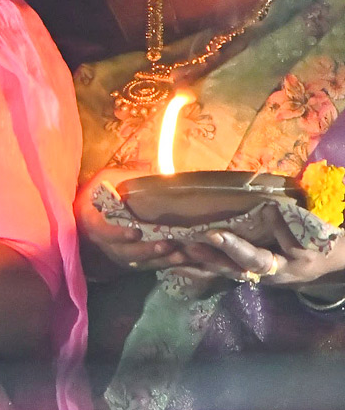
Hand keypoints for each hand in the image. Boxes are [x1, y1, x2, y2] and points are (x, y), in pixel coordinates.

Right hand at [76, 173, 187, 274]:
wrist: (101, 204)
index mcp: (93, 219)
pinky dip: (164, 262)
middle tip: (167, 244)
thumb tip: (159, 180)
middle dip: (146, 249)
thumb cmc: (107, 188)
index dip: (118, 233)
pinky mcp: (130, 259)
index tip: (136, 232)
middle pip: (123, 251)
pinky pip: (146, 265)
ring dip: (158, 258)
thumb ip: (129, 181)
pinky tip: (181, 258)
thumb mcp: (112, 178)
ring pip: (137, 261)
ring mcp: (117, 252)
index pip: (102, 230)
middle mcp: (104, 241)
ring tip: (179, 254)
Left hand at [185, 202, 344, 290]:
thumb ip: (285, 225)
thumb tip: (268, 209)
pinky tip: (171, 261)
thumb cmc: (315, 246)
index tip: (214, 234)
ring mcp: (247, 276)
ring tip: (167, 256)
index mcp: (279, 268)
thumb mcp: (306, 237)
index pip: (253, 259)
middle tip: (181, 247)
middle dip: (204, 259)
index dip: (233, 247)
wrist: (320, 264)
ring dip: (193, 265)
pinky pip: (213, 271)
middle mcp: (259, 277)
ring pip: (217, 273)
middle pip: (227, 269)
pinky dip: (193, 266)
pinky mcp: (237, 271)